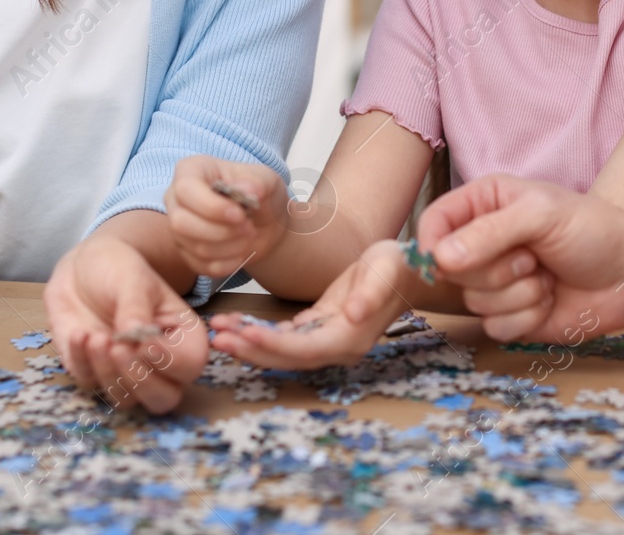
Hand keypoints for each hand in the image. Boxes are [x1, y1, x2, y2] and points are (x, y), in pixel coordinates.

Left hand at [44, 234, 208, 412]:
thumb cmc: (119, 268)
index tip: (145, 342)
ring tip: (94, 336)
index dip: (170, 361)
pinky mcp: (94, 372)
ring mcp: (126, 370)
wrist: (82, 268)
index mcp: (182, 335)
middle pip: (164, 398)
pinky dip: (82, 362)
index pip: (190, 364)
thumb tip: (136, 335)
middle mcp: (159, 361)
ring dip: (108, 373)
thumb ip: (136, 307)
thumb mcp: (132, 279)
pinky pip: (89, 383)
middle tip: (118, 349)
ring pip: (126, 399)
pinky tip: (79, 333)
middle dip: (140, 381)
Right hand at [164, 155, 286, 277]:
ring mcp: (178, 227)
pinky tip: (242, 252)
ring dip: (229, 246)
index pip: (186, 189)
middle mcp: (176, 198)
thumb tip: (247, 189)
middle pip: (181, 223)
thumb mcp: (266, 180)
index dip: (212, 206)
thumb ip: (258, 182)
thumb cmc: (260, 193)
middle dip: (221, 231)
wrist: (266, 222)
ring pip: (193, 246)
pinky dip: (227, 263)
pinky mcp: (186, 252)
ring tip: (249, 235)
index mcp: (192, 170)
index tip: (240, 215)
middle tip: (248, 227)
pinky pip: (200, 266)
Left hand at [208, 239, 423, 368]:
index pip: (303, 349)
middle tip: (216, 337)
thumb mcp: (386, 271)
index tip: (243, 334)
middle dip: (250, 349)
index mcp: (350, 339)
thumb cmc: (397, 266)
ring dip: (248, 343)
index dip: (271, 345)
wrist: (407, 268)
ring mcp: (327, 342)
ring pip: (281, 351)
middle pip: (286, 358)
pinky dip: (259, 333)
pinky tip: (236, 324)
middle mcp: (337, 348)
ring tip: (217, 331)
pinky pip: (284, 337)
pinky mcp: (318, 329)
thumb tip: (354, 314)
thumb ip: (371, 293)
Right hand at [417, 174, 623, 341]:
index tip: (444, 261)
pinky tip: (549, 300)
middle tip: (533, 256)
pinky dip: (527, 317)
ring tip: (547, 275)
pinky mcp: (510, 315)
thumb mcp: (543, 215)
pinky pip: (494, 328)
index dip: (432, 244)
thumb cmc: (595, 231)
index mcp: (486, 203)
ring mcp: (496, 281)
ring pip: (473, 301)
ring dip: (518, 294)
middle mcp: (484, 242)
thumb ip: (490, 231)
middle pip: (450, 269)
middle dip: (497, 269)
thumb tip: (440, 256)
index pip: (435, 222)